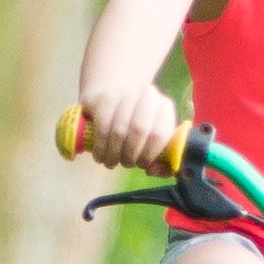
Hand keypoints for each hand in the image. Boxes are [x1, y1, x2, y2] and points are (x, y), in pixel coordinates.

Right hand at [70, 83, 186, 173]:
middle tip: (126, 165)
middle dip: (131, 154)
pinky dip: (101, 146)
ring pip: (119, 130)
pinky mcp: (104, 97)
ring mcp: (125, 93)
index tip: (142, 165)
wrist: (111, 102)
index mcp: (164, 107)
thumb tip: (152, 170)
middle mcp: (147, 95)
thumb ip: (161, 162)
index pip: (161, 132)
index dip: (150, 154)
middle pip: (139, 129)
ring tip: (111, 163)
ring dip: (114, 153)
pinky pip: (102, 126)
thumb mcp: (152, 142)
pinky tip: (100, 156)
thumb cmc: (135, 129)